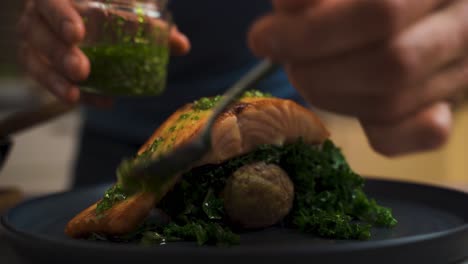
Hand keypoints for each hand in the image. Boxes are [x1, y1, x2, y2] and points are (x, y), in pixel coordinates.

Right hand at [17, 0, 190, 105]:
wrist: (86, 18)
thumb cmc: (106, 10)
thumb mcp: (125, 11)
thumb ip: (151, 26)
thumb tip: (182, 45)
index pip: (50, 3)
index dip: (60, 18)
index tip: (78, 35)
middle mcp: (39, 17)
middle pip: (37, 33)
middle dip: (59, 53)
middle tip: (82, 70)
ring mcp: (35, 42)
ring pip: (34, 61)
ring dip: (54, 80)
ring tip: (74, 96)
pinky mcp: (38, 63)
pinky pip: (45, 80)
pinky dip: (66, 92)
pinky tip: (90, 101)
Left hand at [248, 0, 467, 155]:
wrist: (420, 4)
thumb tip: (287, 9)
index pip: (379, 12)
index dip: (312, 32)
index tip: (262, 39)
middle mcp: (462, 26)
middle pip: (389, 66)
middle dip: (316, 71)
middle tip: (285, 59)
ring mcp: (461, 69)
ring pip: (393, 101)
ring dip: (330, 96)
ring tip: (305, 71)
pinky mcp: (450, 102)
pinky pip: (424, 135)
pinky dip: (383, 133)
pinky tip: (350, 108)